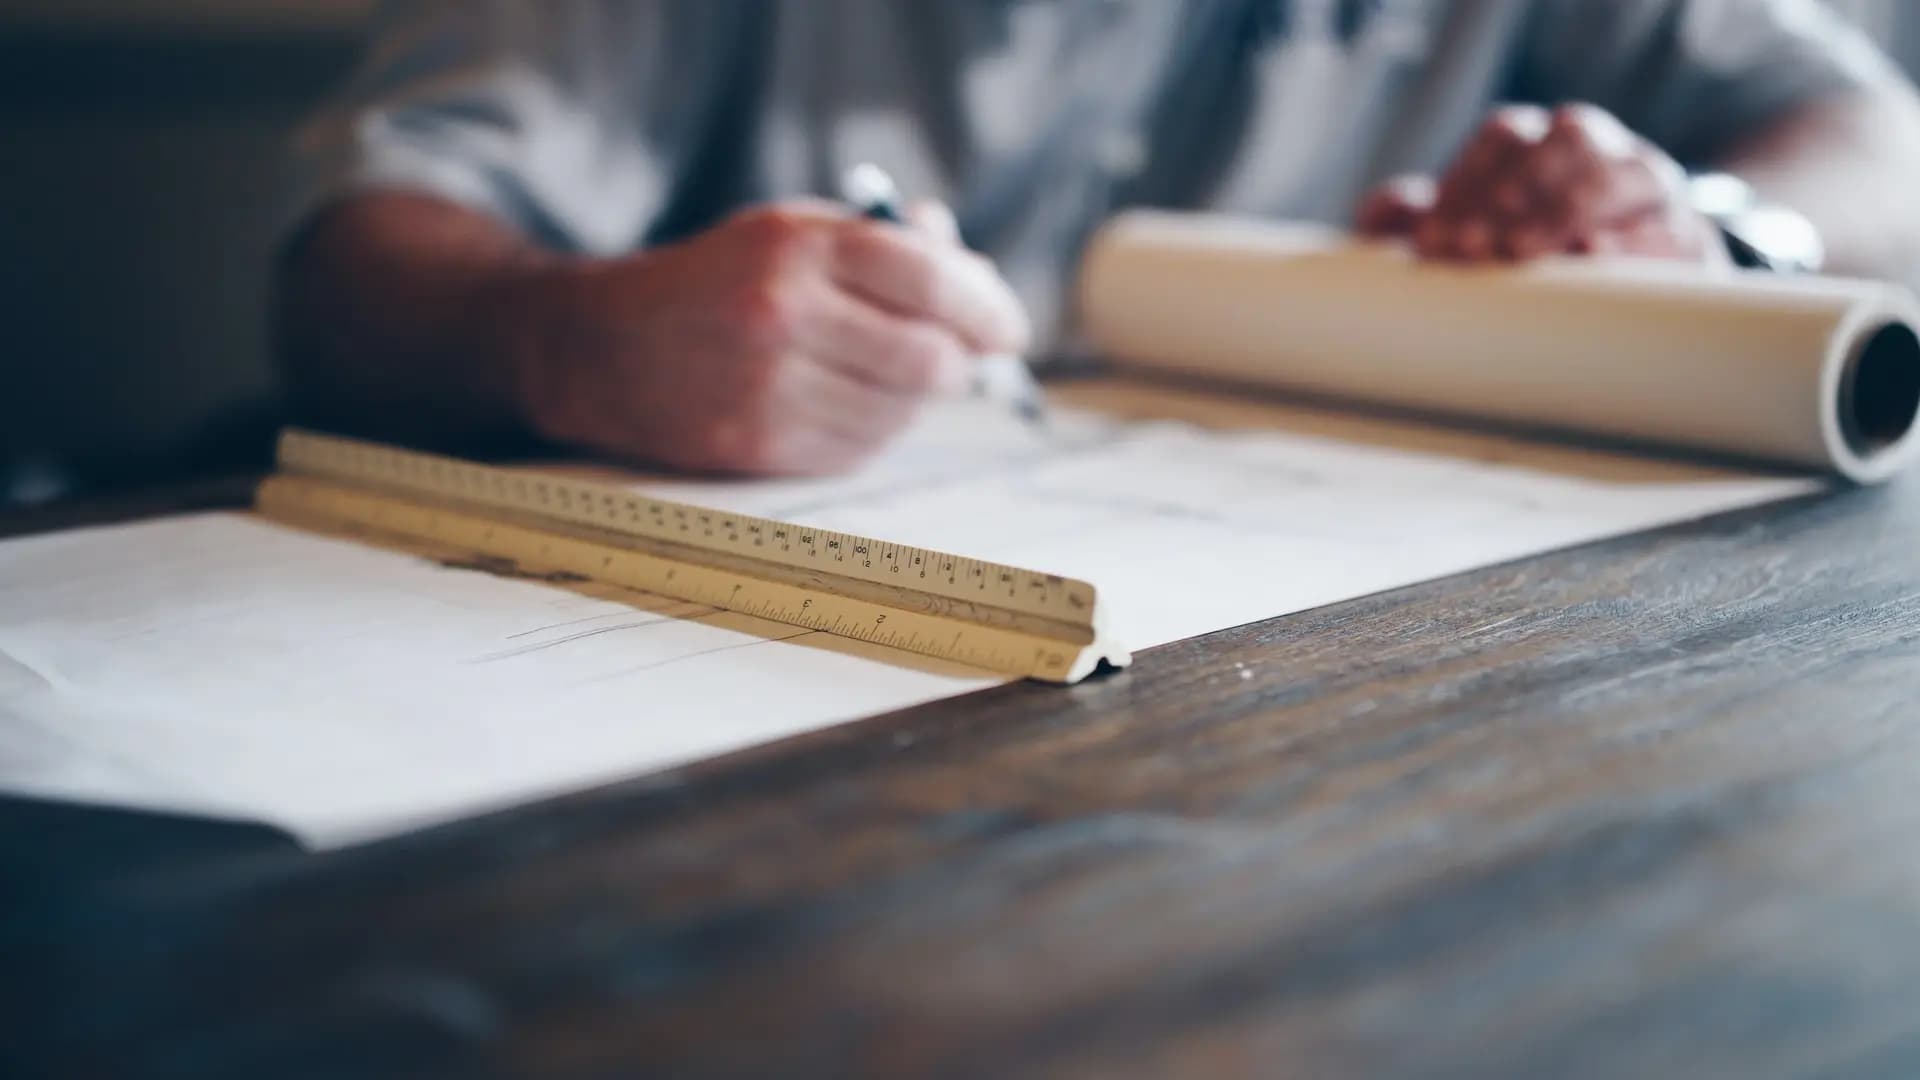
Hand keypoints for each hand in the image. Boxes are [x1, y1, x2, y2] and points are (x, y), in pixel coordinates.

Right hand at [508, 198, 1029, 475]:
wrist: (600, 347)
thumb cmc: (714, 283)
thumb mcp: (788, 232)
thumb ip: (883, 244)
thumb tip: (973, 269)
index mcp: (796, 247)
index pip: (931, 280)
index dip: (987, 308)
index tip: (1008, 329)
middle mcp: (783, 316)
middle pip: (929, 359)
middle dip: (959, 362)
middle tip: (959, 357)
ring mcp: (769, 389)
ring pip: (901, 413)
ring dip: (913, 400)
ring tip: (882, 373)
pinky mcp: (758, 447)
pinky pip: (860, 450)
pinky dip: (873, 430)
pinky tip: (845, 404)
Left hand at [1356, 103, 1727, 266]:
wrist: (1627, 286)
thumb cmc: (1524, 255)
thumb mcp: (1465, 233)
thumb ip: (1417, 220)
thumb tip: (1387, 212)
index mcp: (1542, 139)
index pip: (1503, 138)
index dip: (1466, 182)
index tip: (1433, 241)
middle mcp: (1600, 148)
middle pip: (1564, 143)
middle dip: (1513, 193)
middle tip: (1469, 247)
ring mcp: (1648, 185)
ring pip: (1618, 176)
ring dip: (1562, 211)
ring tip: (1518, 251)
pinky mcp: (1686, 234)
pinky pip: (1666, 228)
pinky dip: (1630, 241)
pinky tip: (1591, 257)